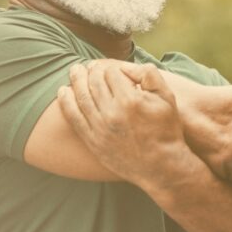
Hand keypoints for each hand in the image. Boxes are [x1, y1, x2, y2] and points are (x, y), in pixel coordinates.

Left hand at [57, 61, 203, 192]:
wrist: (161, 165)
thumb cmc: (166, 130)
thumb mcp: (167, 98)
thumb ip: (150, 75)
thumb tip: (128, 67)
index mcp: (130, 100)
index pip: (111, 72)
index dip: (110, 67)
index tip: (111, 68)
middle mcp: (112, 112)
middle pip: (94, 82)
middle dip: (91, 70)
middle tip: (87, 65)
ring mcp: (100, 128)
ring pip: (81, 96)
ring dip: (76, 80)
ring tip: (74, 71)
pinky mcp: (93, 141)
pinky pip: (73, 117)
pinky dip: (66, 102)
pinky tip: (63, 91)